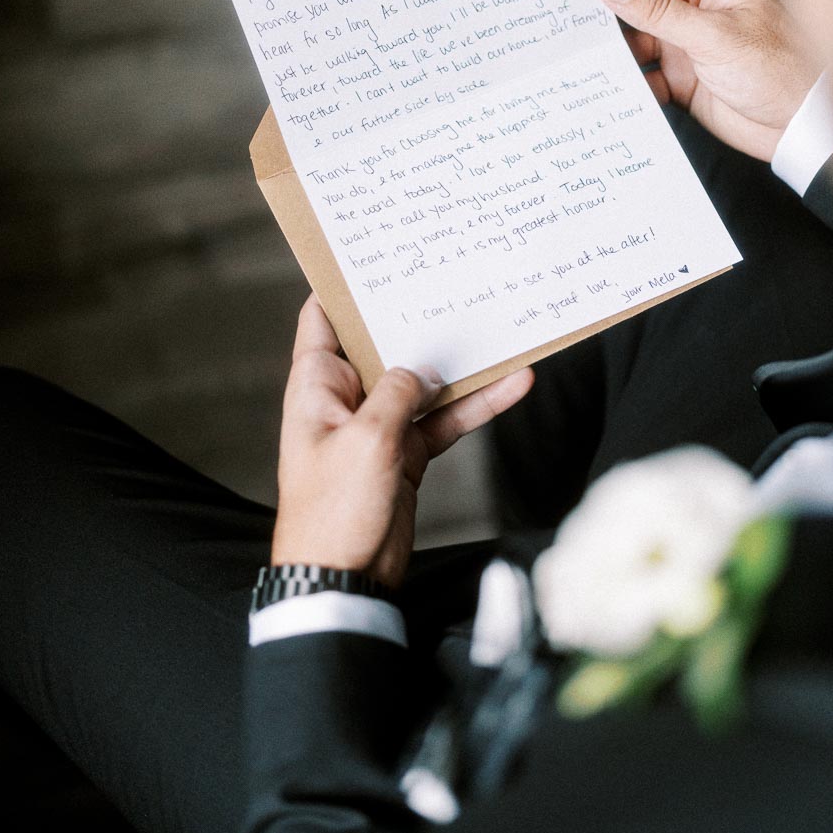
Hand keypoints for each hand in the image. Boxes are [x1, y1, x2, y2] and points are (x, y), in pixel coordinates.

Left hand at [271, 295, 533, 589]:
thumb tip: (422, 368)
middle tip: (455, 277)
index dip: (343, 284)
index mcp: (317, 385)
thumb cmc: (335, 511)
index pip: (323, 318)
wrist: (344, 580)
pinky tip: (514, 385)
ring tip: (501, 327)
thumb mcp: (367, 440)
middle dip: (417, 316)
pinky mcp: (406, 451)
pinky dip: (475, 405)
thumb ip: (398, 393)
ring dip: (458, 362)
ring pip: (422, 380)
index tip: (374, 252)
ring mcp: (378, 424)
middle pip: (384, 343)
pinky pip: (444, 418)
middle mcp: (346, 397)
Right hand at [596, 0, 818, 160]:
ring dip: (610, 52)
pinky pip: (640, 76)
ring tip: (584, 64)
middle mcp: (688, 4)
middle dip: (600, 9)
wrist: (803, 123)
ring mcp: (682, 42)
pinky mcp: (679, 78)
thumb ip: (657, 11)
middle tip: (566, 25)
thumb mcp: (714, 35)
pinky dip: (626, 84)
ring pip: (629, 39)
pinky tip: (612, 93)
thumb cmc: (779, 67)